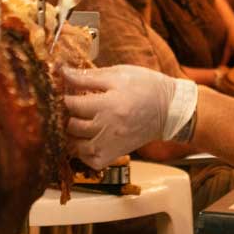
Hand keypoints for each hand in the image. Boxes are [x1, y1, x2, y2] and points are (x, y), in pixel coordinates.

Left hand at [62, 66, 197, 168]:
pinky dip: (83, 153)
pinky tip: (85, 139)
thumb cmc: (146, 86)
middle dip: (66, 115)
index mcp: (108, 104)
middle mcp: (108, 127)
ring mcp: (112, 143)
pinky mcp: (117, 153)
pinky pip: (92, 161)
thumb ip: (88, 76)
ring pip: (77, 147)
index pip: (72, 104)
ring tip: (76, 122)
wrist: (170, 108)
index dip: (63, 96)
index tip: (64, 92)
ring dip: (72, 135)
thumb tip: (62, 72)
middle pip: (72, 126)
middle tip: (69, 107)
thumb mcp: (118, 74)